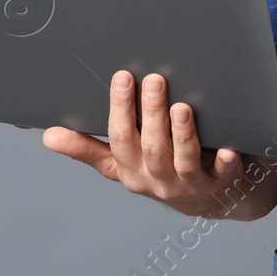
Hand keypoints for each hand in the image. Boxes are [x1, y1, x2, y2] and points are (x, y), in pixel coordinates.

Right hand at [42, 70, 273, 217]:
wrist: (208, 199)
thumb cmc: (157, 170)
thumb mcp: (120, 164)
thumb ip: (88, 148)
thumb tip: (48, 136)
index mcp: (132, 171)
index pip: (121, 139)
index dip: (120, 108)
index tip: (122, 76)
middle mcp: (159, 179)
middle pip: (152, 147)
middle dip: (151, 113)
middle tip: (154, 80)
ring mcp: (191, 183)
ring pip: (184, 160)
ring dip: (183, 134)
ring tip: (182, 107)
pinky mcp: (222, 182)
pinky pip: (224, 173)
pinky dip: (226, 161)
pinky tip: (228, 146)